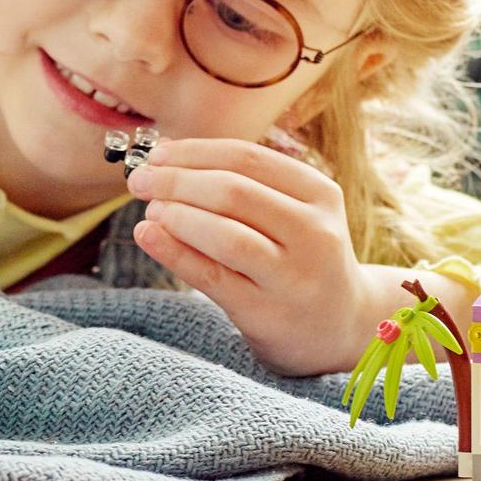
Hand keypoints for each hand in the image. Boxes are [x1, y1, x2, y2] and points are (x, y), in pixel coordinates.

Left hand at [127, 137, 366, 375]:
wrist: (340, 328)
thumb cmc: (299, 258)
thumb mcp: (292, 212)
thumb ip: (240, 183)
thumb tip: (166, 153)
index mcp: (320, 194)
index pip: (247, 158)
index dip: (194, 152)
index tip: (157, 155)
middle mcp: (314, 232)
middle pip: (232, 192)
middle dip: (176, 181)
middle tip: (140, 181)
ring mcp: (293, 276)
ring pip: (224, 233)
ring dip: (175, 215)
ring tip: (149, 209)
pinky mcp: (267, 313)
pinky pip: (211, 276)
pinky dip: (173, 252)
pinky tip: (146, 235)